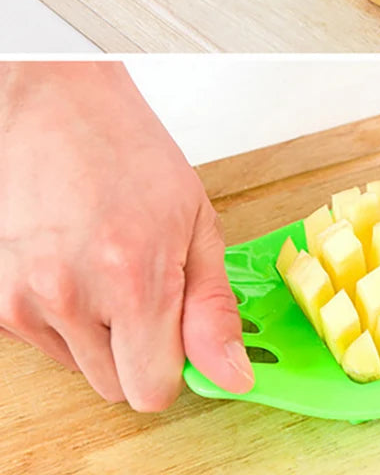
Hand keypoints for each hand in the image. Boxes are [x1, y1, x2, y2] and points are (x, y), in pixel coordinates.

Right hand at [0, 63, 252, 410]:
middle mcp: (72, 298)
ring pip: (82, 367)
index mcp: (134, 278)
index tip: (181, 334)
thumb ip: (212, 306)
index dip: (174, 364)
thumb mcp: (196, 224)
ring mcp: (26, 302)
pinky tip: (78, 266)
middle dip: (142, 350)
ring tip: (109, 266)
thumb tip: (231, 374)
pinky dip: (68, 319)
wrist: (61, 111)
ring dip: (103, 335)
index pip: (154, 391)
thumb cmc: (130, 154)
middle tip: (147, 287)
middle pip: (117, 386)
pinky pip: (47, 343)